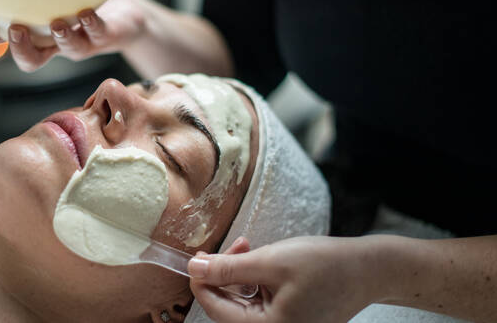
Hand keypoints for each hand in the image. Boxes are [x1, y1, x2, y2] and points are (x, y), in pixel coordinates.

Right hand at [0, 0, 146, 71]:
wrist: (124, 16)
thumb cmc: (80, 0)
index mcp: (33, 33)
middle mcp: (53, 43)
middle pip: (30, 60)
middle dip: (20, 49)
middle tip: (14, 29)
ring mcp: (79, 43)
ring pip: (66, 50)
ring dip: (61, 37)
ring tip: (57, 24)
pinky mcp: (103, 36)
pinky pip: (96, 34)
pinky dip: (90, 24)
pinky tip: (85, 12)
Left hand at [188, 236, 373, 322]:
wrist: (369, 269)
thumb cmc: (326, 265)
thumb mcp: (271, 261)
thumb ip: (228, 268)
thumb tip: (193, 268)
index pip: (214, 307)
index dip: (201, 279)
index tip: (198, 254)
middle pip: (227, 305)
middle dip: (224, 273)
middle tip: (236, 245)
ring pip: (241, 301)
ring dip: (239, 273)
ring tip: (251, 248)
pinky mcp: (288, 317)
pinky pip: (258, 301)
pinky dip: (254, 279)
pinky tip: (263, 260)